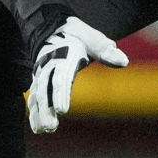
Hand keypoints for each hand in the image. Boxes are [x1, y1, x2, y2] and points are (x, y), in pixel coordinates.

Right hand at [27, 17, 127, 132]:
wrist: (53, 27)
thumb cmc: (77, 35)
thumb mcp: (92, 38)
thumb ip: (105, 50)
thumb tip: (124, 61)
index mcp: (62, 57)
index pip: (60, 78)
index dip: (60, 95)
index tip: (62, 110)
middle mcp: (48, 67)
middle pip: (45, 90)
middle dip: (47, 109)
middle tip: (51, 126)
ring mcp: (41, 74)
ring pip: (38, 96)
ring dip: (39, 113)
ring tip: (43, 130)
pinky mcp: (38, 80)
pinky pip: (34, 97)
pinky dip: (34, 112)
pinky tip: (37, 128)